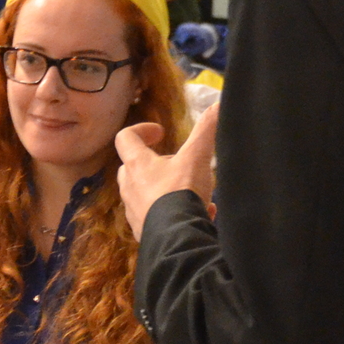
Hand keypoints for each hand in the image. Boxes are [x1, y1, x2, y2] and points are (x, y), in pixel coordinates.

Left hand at [114, 101, 217, 235]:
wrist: (177, 239)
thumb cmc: (181, 193)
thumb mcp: (197, 157)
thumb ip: (207, 130)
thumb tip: (219, 103)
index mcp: (137, 165)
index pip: (125, 138)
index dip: (141, 130)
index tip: (161, 133)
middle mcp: (130, 187)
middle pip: (130, 167)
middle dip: (151, 163)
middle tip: (174, 163)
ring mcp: (134, 212)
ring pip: (142, 194)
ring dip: (162, 189)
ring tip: (190, 191)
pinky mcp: (144, 233)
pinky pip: (155, 218)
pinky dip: (171, 213)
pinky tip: (196, 215)